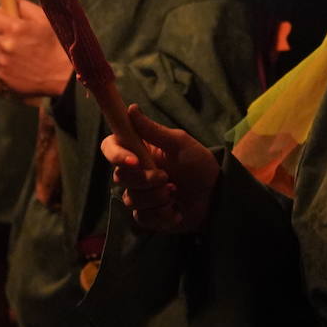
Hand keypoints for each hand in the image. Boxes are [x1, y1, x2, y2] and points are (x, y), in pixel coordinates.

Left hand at [0, 0, 71, 96]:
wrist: (64, 75)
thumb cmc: (57, 43)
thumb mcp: (44, 19)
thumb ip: (23, 6)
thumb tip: (7, 4)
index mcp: (14, 28)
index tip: (0, 21)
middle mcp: (5, 46)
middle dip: (1, 36)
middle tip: (18, 39)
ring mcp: (3, 64)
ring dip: (4, 53)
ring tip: (24, 56)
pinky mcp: (3, 78)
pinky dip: (8, 68)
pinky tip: (24, 68)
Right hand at [101, 104, 218, 232]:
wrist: (215, 195)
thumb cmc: (198, 164)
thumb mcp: (180, 144)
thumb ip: (153, 130)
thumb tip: (131, 108)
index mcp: (139, 150)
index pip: (111, 147)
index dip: (116, 154)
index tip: (134, 161)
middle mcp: (135, 171)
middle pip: (119, 176)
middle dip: (144, 180)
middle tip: (167, 179)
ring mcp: (140, 194)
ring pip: (130, 199)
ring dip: (155, 198)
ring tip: (175, 193)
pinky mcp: (148, 215)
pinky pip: (142, 218)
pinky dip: (161, 215)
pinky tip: (176, 211)